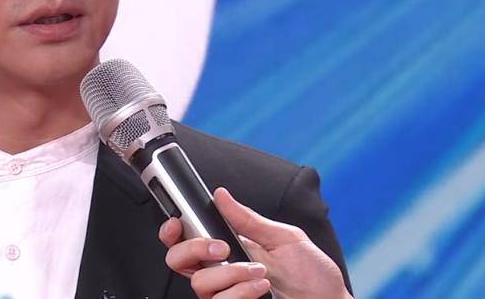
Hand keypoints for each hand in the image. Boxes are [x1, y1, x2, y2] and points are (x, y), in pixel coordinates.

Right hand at [158, 187, 350, 298]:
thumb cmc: (312, 274)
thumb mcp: (284, 237)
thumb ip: (249, 219)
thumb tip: (222, 196)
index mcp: (229, 247)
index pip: (186, 239)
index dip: (172, 231)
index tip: (177, 223)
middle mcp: (221, 271)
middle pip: (177, 260)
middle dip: (194, 249)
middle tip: (222, 247)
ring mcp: (226, 293)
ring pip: (199, 283)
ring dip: (230, 274)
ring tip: (259, 272)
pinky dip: (241, 292)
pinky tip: (262, 289)